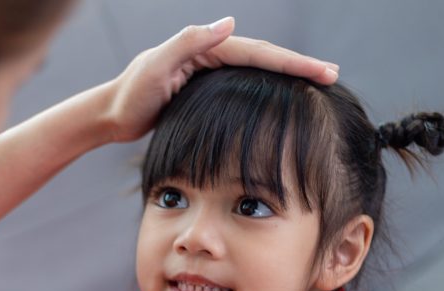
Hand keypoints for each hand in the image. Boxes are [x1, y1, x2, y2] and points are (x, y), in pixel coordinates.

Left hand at [103, 17, 337, 142]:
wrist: (111, 115)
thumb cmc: (130, 95)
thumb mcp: (155, 66)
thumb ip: (188, 41)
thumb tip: (229, 22)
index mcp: (206, 48)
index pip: (258, 51)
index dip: (292, 62)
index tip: (321, 71)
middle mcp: (211, 54)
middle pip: (264, 58)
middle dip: (299, 66)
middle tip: (332, 75)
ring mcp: (210, 72)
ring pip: (258, 71)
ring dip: (288, 76)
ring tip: (318, 84)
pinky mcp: (206, 89)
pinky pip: (245, 86)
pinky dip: (267, 90)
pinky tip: (281, 101)